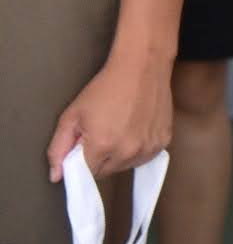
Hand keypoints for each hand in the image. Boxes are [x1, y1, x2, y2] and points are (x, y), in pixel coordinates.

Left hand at [47, 53, 173, 181]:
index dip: (83, 160)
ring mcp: (149, 147)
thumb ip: (58, 148)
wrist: (142, 66)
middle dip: (101, 158)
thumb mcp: (72, 114)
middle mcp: (128, 151)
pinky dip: (139, 148)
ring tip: (121, 128)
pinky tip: (137, 127)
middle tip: (103, 132)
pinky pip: (145, 156)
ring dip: (121, 155)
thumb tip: (56, 176)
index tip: (86, 144)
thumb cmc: (105, 88)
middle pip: (107, 171)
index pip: (87, 174)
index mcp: (102, 146)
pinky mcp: (164, 141)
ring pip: (127, 165)